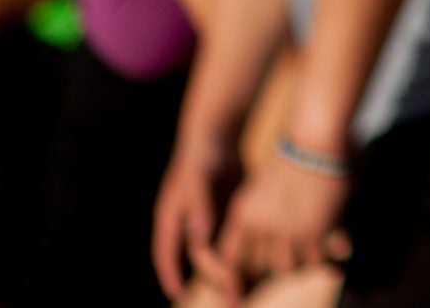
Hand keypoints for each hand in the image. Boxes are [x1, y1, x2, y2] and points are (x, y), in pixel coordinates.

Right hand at [153, 136, 240, 299]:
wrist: (218, 137)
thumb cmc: (201, 156)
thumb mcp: (197, 180)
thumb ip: (199, 207)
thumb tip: (199, 237)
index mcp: (172, 219)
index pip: (167, 254)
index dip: (171, 275)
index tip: (179, 295)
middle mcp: (188, 224)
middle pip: (199, 258)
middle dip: (214, 278)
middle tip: (232, 296)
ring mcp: (208, 219)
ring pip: (218, 251)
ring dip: (231, 268)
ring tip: (248, 287)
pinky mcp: (226, 213)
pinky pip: (233, 237)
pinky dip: (243, 249)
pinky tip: (262, 261)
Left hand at [216, 148, 352, 286]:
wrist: (317, 135)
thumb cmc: (301, 149)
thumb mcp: (272, 184)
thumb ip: (271, 209)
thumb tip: (277, 226)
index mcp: (244, 211)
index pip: (231, 255)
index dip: (237, 275)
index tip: (241, 293)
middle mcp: (260, 225)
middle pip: (262, 265)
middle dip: (280, 265)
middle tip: (298, 260)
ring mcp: (285, 231)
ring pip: (289, 266)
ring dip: (305, 262)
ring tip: (323, 256)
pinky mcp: (312, 232)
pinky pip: (316, 259)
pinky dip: (329, 257)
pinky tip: (341, 251)